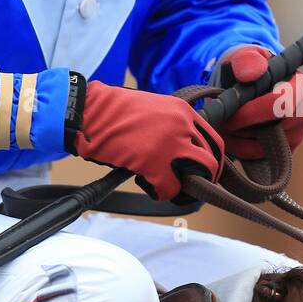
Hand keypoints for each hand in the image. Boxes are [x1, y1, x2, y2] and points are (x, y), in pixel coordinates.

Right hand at [64, 76, 224, 201]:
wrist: (88, 113)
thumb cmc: (112, 112)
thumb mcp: (152, 108)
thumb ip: (172, 124)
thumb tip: (183, 148)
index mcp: (183, 110)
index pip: (214, 141)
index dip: (210, 160)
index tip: (203, 170)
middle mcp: (183, 125)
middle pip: (210, 161)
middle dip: (202, 177)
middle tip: (187, 184)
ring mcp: (171, 144)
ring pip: (197, 176)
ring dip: (183, 185)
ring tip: (166, 184)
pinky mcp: (154, 163)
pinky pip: (170, 189)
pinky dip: (160, 193)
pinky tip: (147, 185)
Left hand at [216, 45, 302, 160]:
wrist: (242, 85)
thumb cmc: (245, 68)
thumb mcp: (242, 57)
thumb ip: (247, 60)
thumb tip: (255, 73)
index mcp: (299, 85)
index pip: (283, 103)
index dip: (255, 110)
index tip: (232, 106)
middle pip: (275, 129)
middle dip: (243, 125)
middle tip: (222, 118)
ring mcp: (296, 135)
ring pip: (265, 147)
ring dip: (237, 138)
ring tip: (222, 124)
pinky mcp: (283, 152)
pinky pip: (260, 158)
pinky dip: (239, 149)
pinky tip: (229, 135)